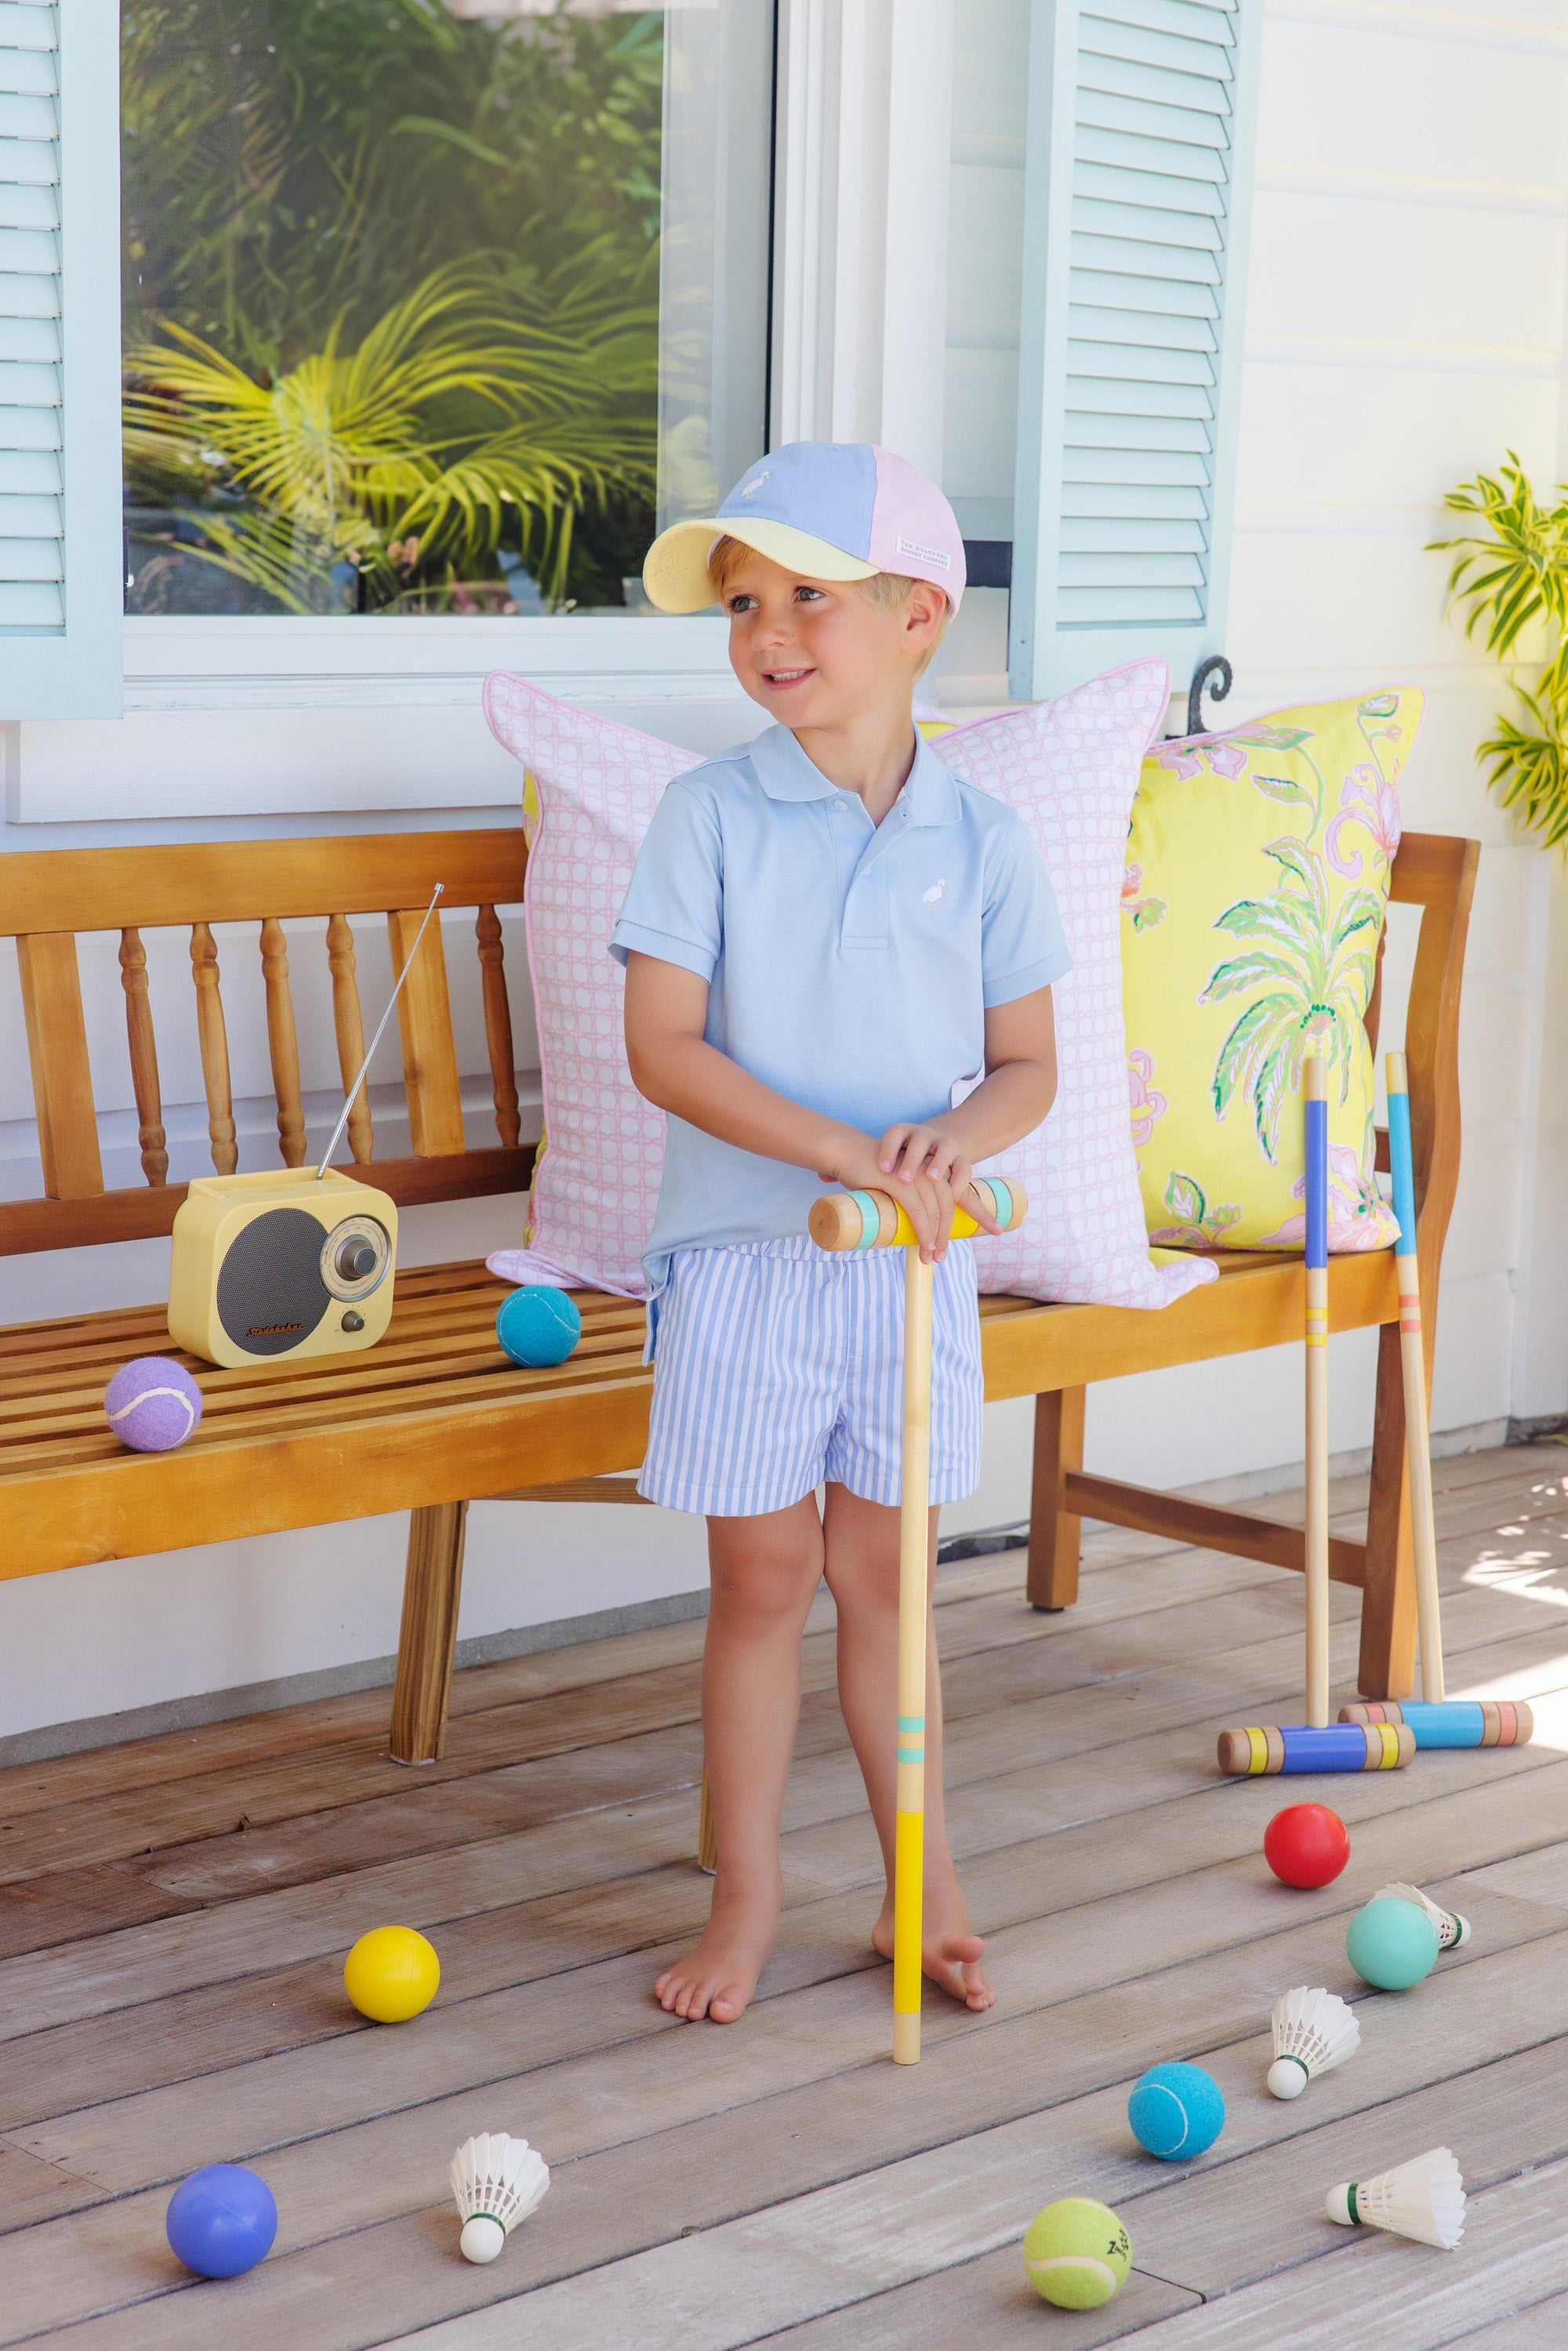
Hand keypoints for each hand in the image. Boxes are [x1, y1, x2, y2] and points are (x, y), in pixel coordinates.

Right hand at [825, 1128, 998, 1262]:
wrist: (848, 1153)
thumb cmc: (870, 1173)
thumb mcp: (897, 1187)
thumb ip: (910, 1202)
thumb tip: (917, 1231)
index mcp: (935, 1173)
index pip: (964, 1194)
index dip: (982, 1214)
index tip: (998, 1230)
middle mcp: (931, 1172)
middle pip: (949, 1207)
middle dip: (948, 1235)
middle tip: (940, 1258)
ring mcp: (917, 1175)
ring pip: (935, 1211)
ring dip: (935, 1238)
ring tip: (931, 1258)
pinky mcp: (901, 1182)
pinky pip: (918, 1210)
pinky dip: (924, 1230)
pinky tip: (926, 1244)